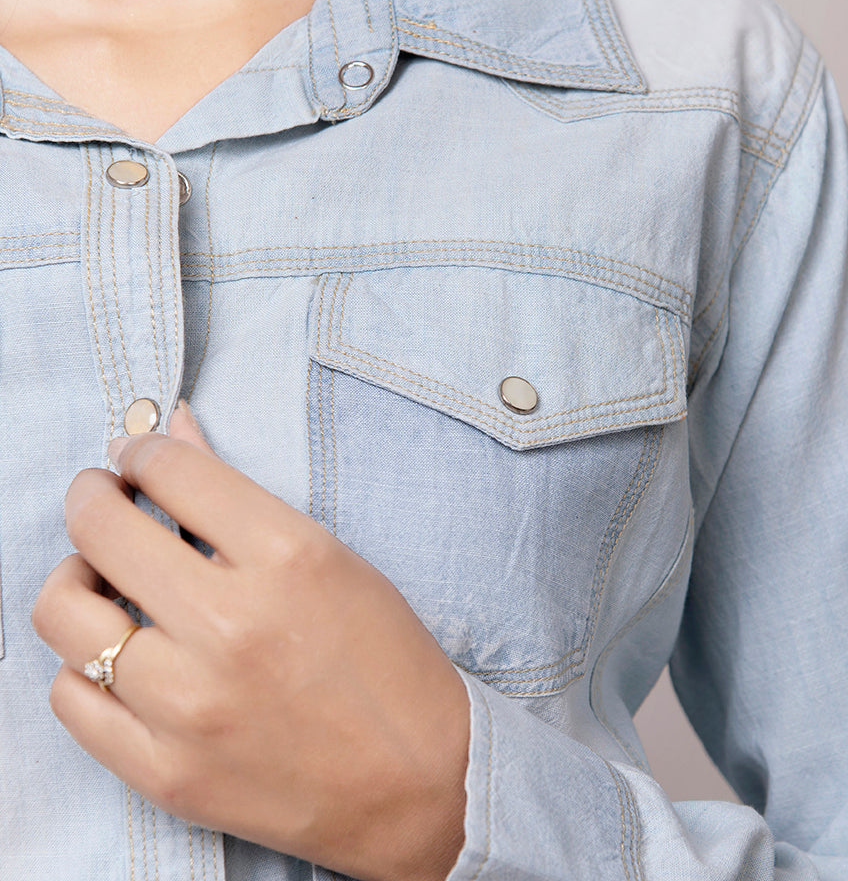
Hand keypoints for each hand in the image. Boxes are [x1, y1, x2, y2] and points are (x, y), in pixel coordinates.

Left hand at [32, 402, 468, 880]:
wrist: (416, 780)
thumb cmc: (388, 660)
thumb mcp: (332, 558)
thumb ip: (240, 497)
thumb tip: (173, 433)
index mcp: (288, 557)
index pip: (173, 471)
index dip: (145, 450)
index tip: (140, 455)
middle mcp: (232, 624)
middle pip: (101, 528)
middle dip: (93, 494)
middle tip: (104, 497)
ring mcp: (191, 704)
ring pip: (66, 613)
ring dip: (76, 578)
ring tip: (101, 578)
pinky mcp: (165, 771)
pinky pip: (71, 698)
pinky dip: (82, 663)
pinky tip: (116, 654)